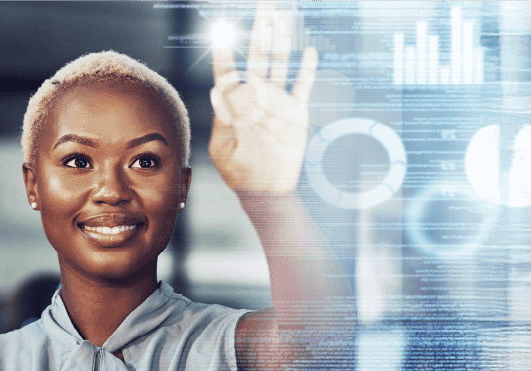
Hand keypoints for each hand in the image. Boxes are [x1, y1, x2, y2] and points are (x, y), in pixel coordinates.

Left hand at [209, 2, 317, 196]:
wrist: (265, 192)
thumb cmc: (239, 173)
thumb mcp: (224, 148)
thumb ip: (226, 118)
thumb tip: (220, 89)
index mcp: (234, 104)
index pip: (227, 70)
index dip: (224, 49)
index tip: (221, 28)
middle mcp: (256, 97)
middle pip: (258, 56)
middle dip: (260, 30)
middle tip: (265, 4)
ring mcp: (277, 103)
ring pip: (280, 63)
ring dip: (282, 39)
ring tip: (283, 16)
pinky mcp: (296, 113)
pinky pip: (302, 87)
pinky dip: (306, 70)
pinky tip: (309, 51)